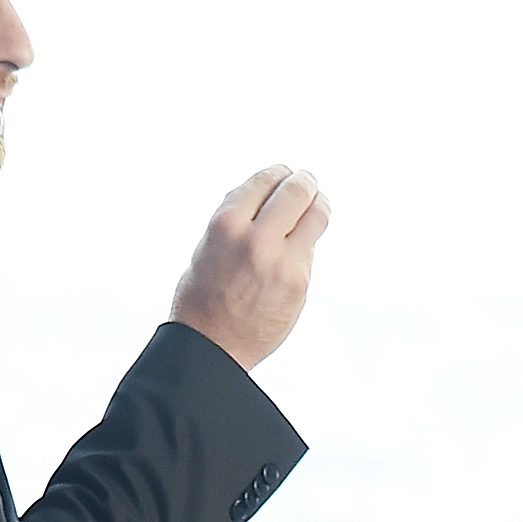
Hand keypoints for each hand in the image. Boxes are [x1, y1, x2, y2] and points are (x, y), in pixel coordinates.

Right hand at [170, 166, 329, 369]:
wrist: (210, 348)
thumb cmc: (203, 297)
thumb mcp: (208, 246)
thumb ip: (238, 220)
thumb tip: (269, 197)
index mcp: (225, 224)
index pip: (264, 180)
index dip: (279, 173)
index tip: (285, 173)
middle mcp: (256, 238)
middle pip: (297, 191)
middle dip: (304, 182)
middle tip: (308, 181)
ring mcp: (282, 261)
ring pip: (317, 215)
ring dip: (319, 204)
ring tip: (317, 203)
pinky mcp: (299, 283)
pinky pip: (310, 250)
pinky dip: (306, 243)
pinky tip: (299, 245)